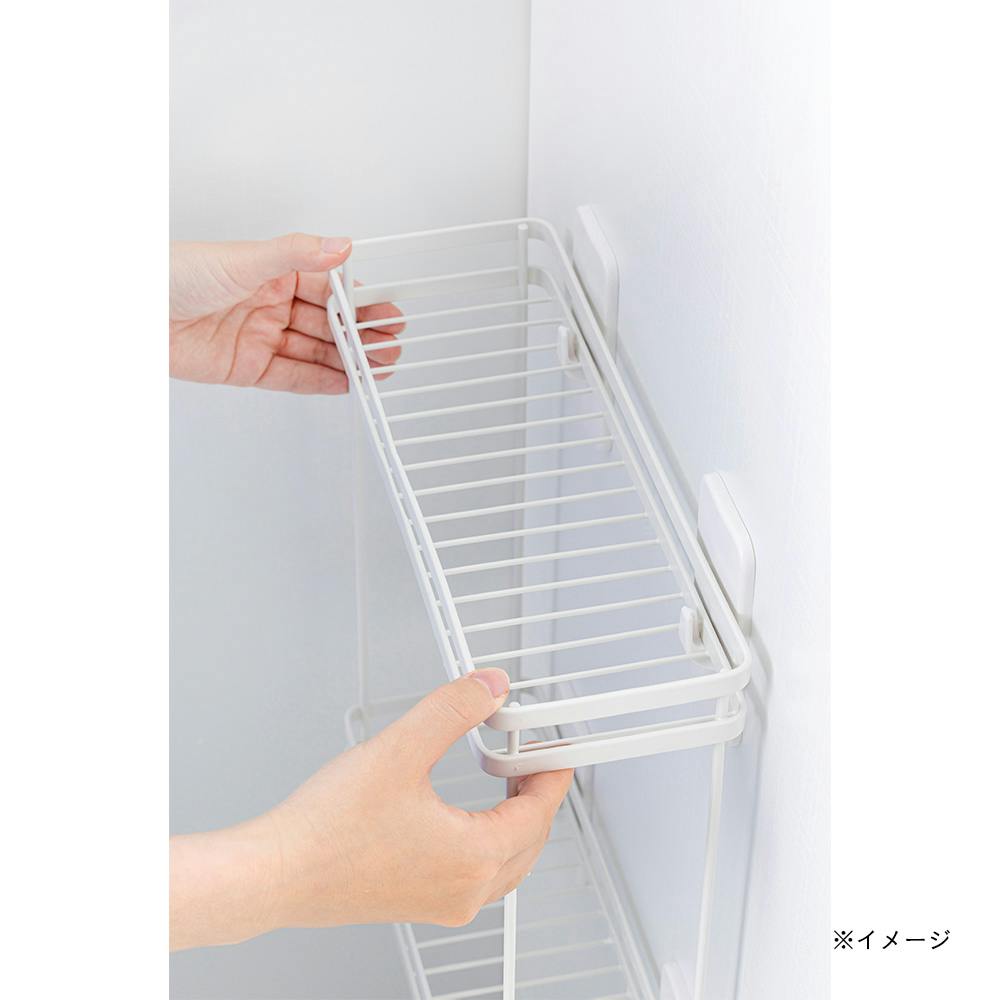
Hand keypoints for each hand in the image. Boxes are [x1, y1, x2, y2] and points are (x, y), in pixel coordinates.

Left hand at [169, 233, 403, 393]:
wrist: (131, 313)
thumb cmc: (173, 273)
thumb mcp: (245, 260)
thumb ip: (297, 254)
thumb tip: (341, 246)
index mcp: (272, 272)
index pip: (328, 288)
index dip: (359, 303)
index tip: (387, 312)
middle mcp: (269, 303)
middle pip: (326, 323)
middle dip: (361, 336)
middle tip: (390, 346)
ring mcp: (260, 336)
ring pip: (314, 351)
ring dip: (347, 361)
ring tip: (378, 368)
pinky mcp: (246, 367)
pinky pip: (291, 377)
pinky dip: (319, 381)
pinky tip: (345, 383)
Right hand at [170, 669, 572, 948]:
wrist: (274, 874)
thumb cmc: (326, 828)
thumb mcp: (400, 749)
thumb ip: (453, 710)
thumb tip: (491, 689)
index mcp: (472, 859)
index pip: (538, 813)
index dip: (550, 775)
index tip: (554, 752)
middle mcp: (463, 891)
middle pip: (529, 843)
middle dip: (536, 799)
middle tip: (530, 761)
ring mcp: (440, 903)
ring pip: (504, 866)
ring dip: (513, 825)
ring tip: (504, 784)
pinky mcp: (416, 903)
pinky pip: (475, 877)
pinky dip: (485, 845)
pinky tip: (463, 818)